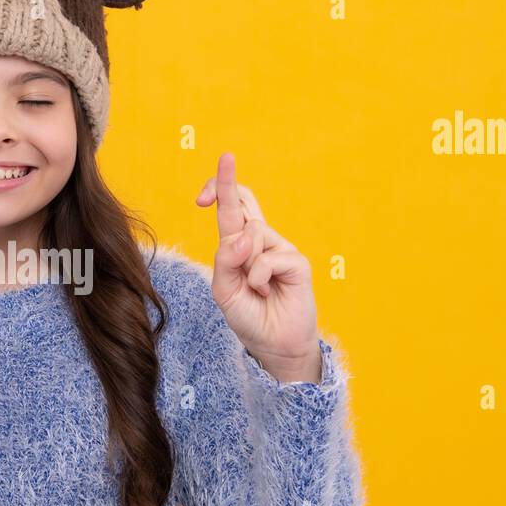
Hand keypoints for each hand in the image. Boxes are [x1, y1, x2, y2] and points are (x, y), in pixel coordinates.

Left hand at [196, 151, 320, 382]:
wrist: (274, 345)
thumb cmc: (249, 316)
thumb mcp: (224, 289)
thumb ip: (225, 260)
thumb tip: (243, 235)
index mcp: (239, 246)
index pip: (230, 210)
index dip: (220, 189)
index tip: (208, 185)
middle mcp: (260, 242)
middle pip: (244, 203)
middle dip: (227, 184)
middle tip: (225, 160)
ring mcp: (280, 249)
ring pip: (252, 233)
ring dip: (244, 263)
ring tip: (255, 287)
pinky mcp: (297, 262)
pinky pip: (268, 258)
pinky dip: (259, 278)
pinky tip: (267, 292)